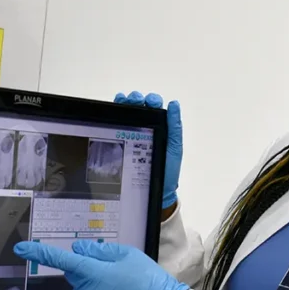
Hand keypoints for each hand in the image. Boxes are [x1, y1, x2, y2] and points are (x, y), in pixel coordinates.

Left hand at [14, 240, 188, 289]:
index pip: (61, 261)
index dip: (39, 253)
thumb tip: (79, 252)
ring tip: (122, 287)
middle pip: (77, 275)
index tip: (22, 249)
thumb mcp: (127, 255)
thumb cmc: (148, 280)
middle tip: (115, 271)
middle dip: (89, 270)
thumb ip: (100, 252)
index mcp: (93, 272)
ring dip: (96, 286)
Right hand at [115, 91, 181, 208]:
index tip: (150, 101)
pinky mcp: (121, 142)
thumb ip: (175, 127)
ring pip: (125, 114)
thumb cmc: (167, 170)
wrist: (156, 190)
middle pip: (137, 108)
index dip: (151, 100)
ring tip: (124, 100)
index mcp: (159, 127)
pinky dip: (114, 115)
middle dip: (135, 99)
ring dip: (124, 103)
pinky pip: (116, 126)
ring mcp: (131, 135)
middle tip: (135, 100)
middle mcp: (145, 129)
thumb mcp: (175, 147)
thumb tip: (174, 104)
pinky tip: (113, 108)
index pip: (153, 108)